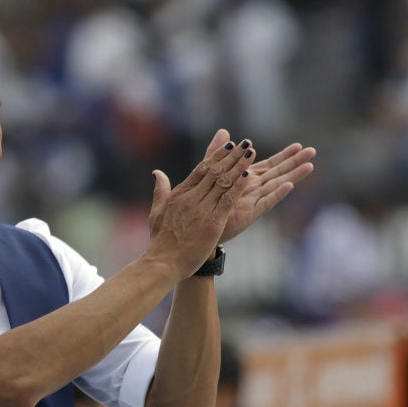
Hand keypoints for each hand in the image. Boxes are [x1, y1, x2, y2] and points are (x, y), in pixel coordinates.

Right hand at [146, 134, 257, 277]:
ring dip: (239, 166)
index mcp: (180, 194)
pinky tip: (248, 176)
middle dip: (232, 156)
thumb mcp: (157, 212)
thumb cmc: (160, 241)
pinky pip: (228, 200)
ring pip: (223, 182)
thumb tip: (157, 173)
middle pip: (215, 171)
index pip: (202, 169)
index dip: (217, 155)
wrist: (163, 262)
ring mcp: (202, 210)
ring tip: (251, 153)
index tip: (230, 144)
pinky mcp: (212, 223)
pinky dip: (238, 186)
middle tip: (246, 144)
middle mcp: (191, 198)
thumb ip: (160, 191)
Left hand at [203, 128, 315, 243]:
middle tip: (312, 151)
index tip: (298, 145)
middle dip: (295, 162)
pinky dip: (277, 194)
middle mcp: (254, 189)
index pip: (270, 165)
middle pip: (279, 173)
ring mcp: (253, 201)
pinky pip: (265, 202)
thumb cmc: (205, 199)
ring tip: (309, 166)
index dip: (284, 155)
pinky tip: (289, 186)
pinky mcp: (249, 214)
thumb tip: (224, 131)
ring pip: (277, 186)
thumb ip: (217, 153)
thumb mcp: (210, 172)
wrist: (198, 224)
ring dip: (293, 176)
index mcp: (247, 178)